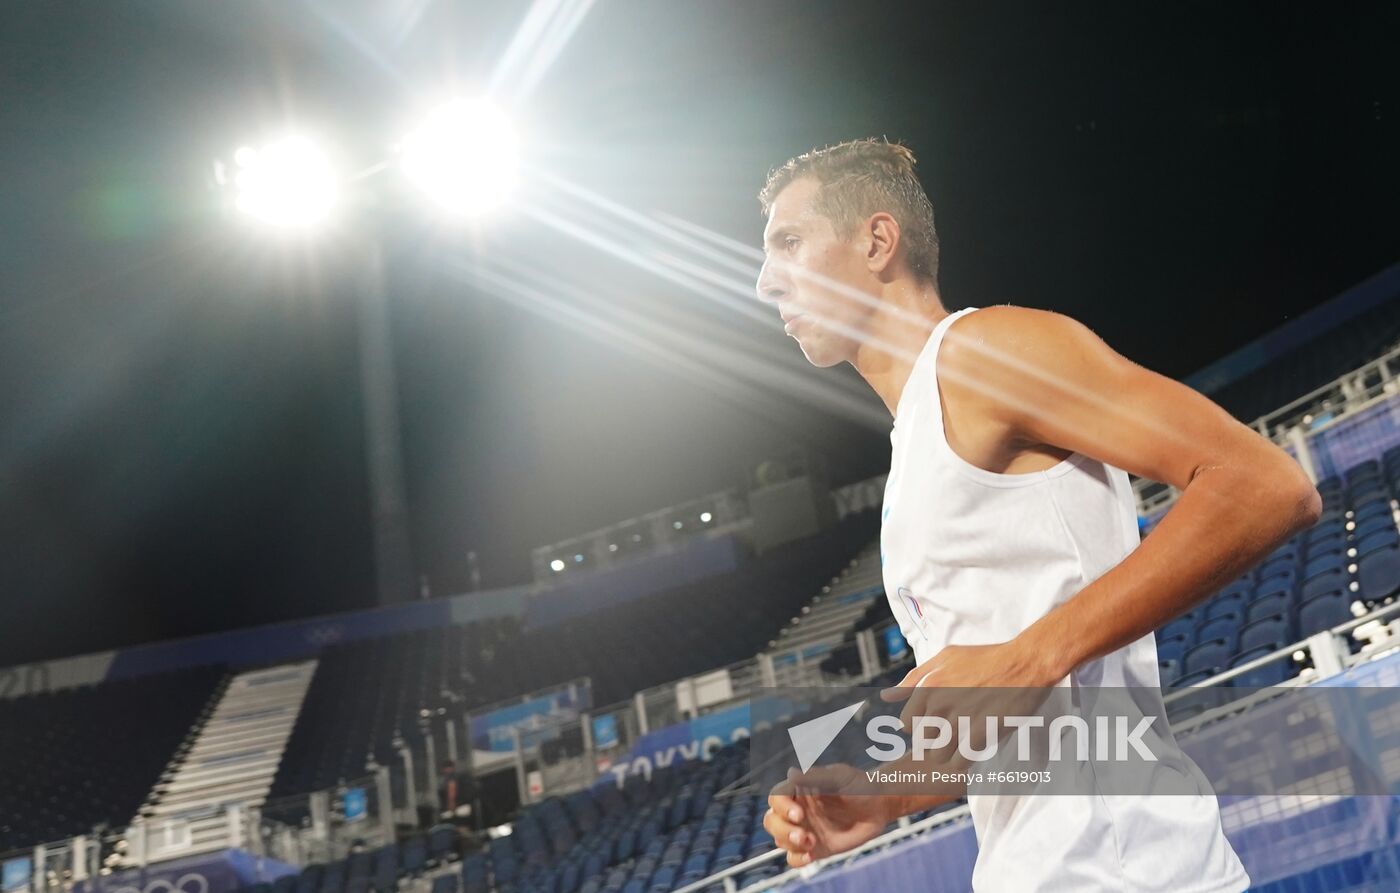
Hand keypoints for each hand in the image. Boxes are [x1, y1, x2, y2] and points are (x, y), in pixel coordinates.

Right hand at [763, 764, 895, 867]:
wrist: (877, 806)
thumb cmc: (858, 785)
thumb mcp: (839, 777)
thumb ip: (815, 777)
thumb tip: (791, 773)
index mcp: (798, 790)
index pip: (776, 798)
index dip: (781, 807)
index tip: (799, 814)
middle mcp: (797, 810)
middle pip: (772, 821)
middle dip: (783, 830)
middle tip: (803, 835)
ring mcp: (804, 829)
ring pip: (780, 840)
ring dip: (791, 844)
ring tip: (813, 843)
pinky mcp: (814, 848)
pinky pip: (794, 857)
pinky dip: (797, 859)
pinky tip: (810, 857)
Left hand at [879, 641, 1061, 748]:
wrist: (1025, 663)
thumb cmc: (985, 659)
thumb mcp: (945, 659)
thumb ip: (913, 678)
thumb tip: (886, 696)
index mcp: (927, 687)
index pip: (908, 725)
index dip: (922, 726)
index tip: (938, 723)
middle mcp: (939, 704)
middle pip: (923, 742)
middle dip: (936, 741)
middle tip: (955, 733)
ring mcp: (960, 720)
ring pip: (939, 756)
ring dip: (950, 753)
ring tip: (965, 741)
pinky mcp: (981, 734)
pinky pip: (960, 762)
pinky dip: (965, 761)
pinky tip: (976, 748)